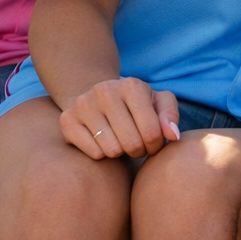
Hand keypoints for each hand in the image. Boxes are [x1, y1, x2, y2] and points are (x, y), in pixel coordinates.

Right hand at [58, 77, 180, 160]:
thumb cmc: (137, 104)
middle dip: (139, 151)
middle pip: (132, 143)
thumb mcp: (159, 102)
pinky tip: (103, 142)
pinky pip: (93, 153)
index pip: (152, 131)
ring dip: (120, 153)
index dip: (156, 145)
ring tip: (121, 142)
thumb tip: (173, 135)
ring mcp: (83, 104)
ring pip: (112, 150)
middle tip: (138, 146)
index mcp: (132, 85)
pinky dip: (102, 154)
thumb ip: (171, 116)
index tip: (154, 144)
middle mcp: (105, 91)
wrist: (98, 96)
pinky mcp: (67, 120)